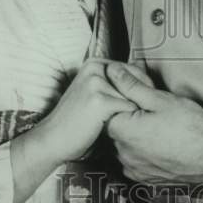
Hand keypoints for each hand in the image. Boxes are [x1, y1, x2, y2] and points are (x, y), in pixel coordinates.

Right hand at [10, 59, 138, 202]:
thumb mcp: (94, 94)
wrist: (53, 139)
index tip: (145, 104)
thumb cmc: (77, 121)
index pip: (134, 69)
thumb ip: (114, 85)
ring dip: (134, 112)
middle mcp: (95, 68)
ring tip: (125, 123)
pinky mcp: (99, 99)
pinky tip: (116, 129)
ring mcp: (96, 82)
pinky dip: (128, 121)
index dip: (144, 87)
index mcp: (95, 63)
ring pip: (134, 96)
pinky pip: (129, 109)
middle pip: (136, 80)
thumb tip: (148, 84)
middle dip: (142, 99)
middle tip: (138, 116)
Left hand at [105, 64, 202, 183]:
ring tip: (161, 129)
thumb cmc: (190, 126)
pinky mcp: (145, 179)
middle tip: (155, 111)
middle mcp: (122, 153)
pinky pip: (136, 161)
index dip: (124, 98)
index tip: (141, 96)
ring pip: (126, 145)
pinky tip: (162, 145)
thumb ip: (131, 85)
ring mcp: (133, 169)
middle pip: (116, 127)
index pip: (108, 108)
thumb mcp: (160, 99)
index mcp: (121, 130)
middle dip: (130, 117)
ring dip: (136, 136)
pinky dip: (144, 152)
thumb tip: (112, 71)